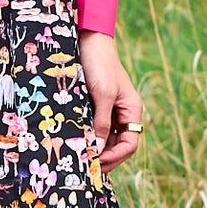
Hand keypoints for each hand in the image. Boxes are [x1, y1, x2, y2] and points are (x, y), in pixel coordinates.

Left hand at [77, 30, 143, 170]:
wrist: (88, 40)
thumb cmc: (99, 65)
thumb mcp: (103, 95)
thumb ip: (101, 123)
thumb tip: (98, 151)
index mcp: (132, 110)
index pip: (130, 144)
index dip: (115, 157)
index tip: (96, 163)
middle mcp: (122, 113)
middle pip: (117, 145)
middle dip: (104, 157)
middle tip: (85, 167)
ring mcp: (108, 110)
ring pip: (104, 138)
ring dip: (94, 149)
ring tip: (78, 158)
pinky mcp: (94, 105)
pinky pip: (93, 127)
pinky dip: (86, 137)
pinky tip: (75, 142)